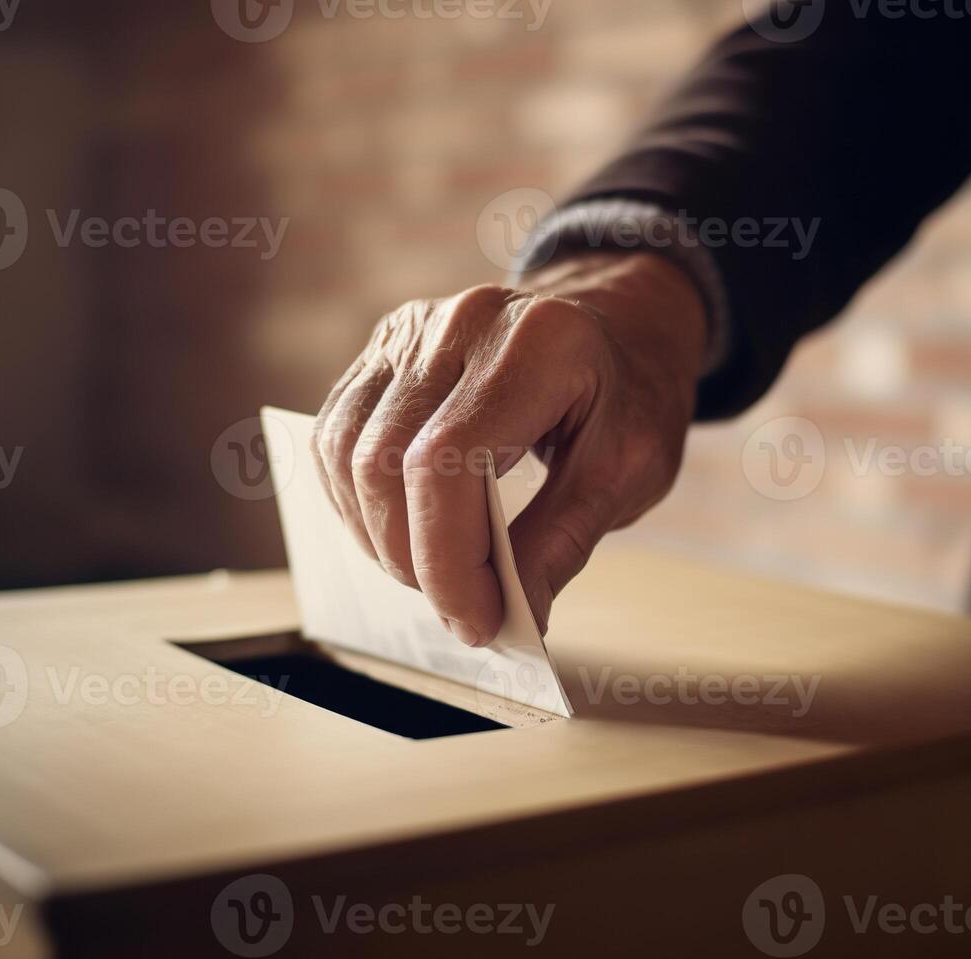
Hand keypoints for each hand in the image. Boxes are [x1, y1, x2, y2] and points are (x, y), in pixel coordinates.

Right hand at [311, 251, 706, 645]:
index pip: (445, 464)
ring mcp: (415, 328)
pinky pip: (338, 434)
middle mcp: (463, 323)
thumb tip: (508, 617)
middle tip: (462, 611)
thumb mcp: (629, 473)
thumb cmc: (632, 394)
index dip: (446, 559)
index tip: (477, 622)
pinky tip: (402, 535)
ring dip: (377, 536)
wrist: (623, 324)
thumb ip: (562, 542)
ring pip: (346, 451)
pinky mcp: (387, 346)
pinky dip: (359, 501)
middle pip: (383, 462)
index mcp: (538, 344)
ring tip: (434, 575)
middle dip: (411, 559)